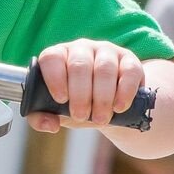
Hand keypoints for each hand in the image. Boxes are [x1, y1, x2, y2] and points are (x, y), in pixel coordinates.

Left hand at [30, 39, 144, 133]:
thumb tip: (50, 124)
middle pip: (79, 65)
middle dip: (80, 94)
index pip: (52, 58)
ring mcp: (107, 52)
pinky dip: (124, 92)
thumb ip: (42, 118)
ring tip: (100, 118)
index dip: (54, 78)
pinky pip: (129, 71)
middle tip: (81, 115)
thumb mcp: (57, 112)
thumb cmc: (77, 104)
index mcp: (59, 56)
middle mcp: (82, 49)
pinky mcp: (130, 61)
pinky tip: (119, 107)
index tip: (61, 99)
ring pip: (104, 68)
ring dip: (102, 97)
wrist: (110, 107)